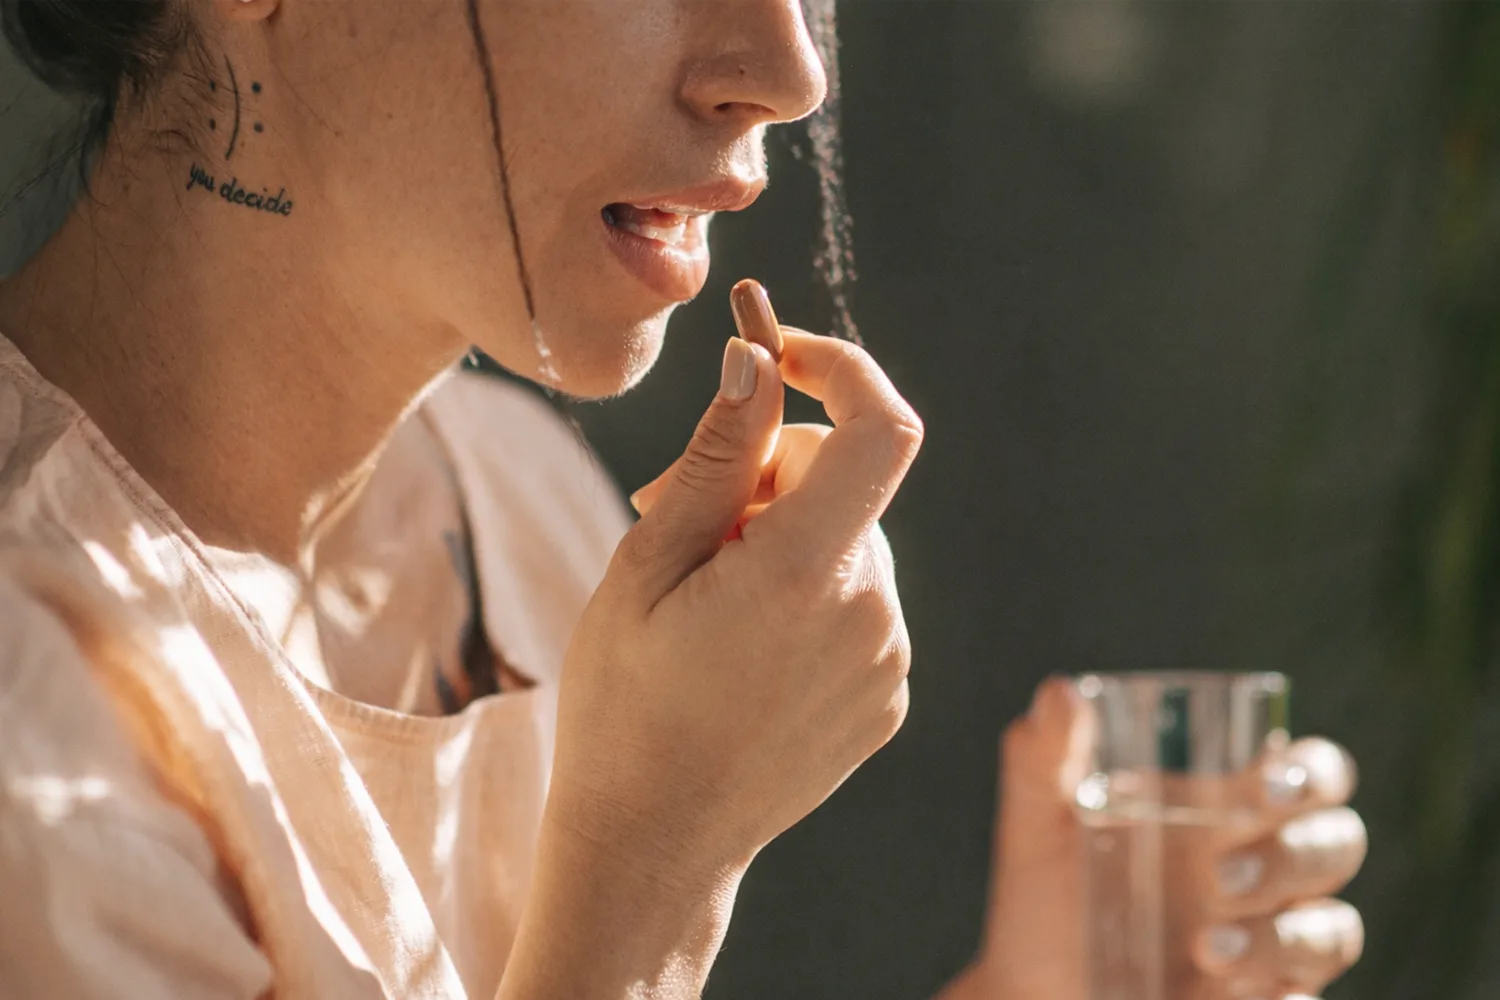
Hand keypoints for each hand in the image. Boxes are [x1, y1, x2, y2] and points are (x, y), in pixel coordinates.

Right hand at [547, 309, 922, 886]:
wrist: (652, 848)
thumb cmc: (623, 708)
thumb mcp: (645, 568)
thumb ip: (716, 458)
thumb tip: (758, 360)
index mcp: (804, 577)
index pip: (880, 429)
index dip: (840, 369)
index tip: (780, 359)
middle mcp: (871, 616)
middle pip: (847, 479)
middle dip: (769, 470)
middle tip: (676, 510)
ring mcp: (888, 661)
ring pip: (849, 537)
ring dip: (782, 533)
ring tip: (700, 592)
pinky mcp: (887, 695)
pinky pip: (858, 599)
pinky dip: (806, 588)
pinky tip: (739, 640)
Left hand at [949, 680, 1365, 999]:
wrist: (1030, 983)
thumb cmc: (1046, 888)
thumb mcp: (1035, 822)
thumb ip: (1043, 756)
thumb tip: (1059, 691)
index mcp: (1229, 805)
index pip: (1313, 773)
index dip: (1314, 772)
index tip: (1268, 784)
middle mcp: (1267, 865)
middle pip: (1336, 844)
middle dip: (1293, 854)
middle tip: (1220, 874)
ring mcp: (1273, 936)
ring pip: (1331, 929)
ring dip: (1280, 937)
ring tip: (1205, 948)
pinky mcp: (1266, 997)